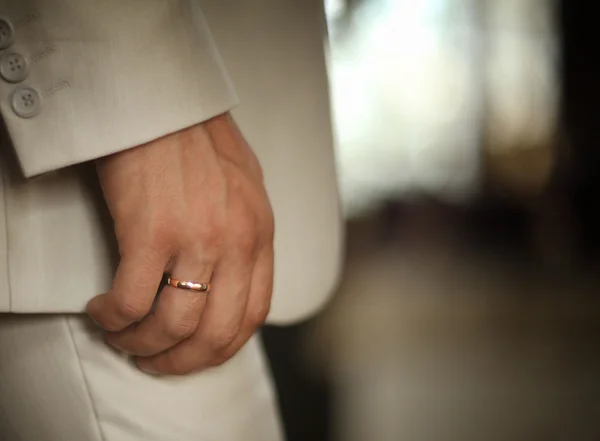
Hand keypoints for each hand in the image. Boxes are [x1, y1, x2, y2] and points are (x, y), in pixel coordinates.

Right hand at [86, 113, 274, 374]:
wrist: (162, 102)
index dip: (221, 347)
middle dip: (182, 361)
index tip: (196, 354)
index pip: (254, 315)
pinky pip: (133, 302)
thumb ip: (246, 237)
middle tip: (155, 361)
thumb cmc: (198, 141)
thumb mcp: (246, 190)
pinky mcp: (151, 233)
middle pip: (216, 333)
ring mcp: (196, 239)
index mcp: (260, 234)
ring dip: (142, 344)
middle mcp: (236, 242)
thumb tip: (230, 281)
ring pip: (173, 326)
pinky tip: (103, 311)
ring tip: (123, 336)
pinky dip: (115, 319)